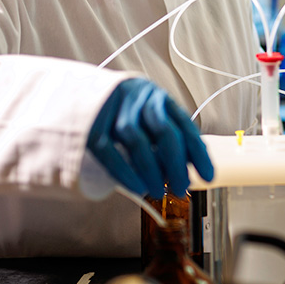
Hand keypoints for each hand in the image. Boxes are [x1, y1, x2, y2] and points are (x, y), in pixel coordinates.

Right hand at [86, 78, 213, 198]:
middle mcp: (139, 98)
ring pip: (138, 142)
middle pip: (165, 133)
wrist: (75, 92)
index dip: (199, 153)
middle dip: (176, 165)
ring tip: (158, 191)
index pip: (184, 125)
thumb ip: (165, 136)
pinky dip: (126, 172)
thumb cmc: (120, 111)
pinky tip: (137, 187)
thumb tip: (188, 167)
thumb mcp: (146, 114)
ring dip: (152, 171)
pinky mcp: (90, 124)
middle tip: (181, 188)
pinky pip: (110, 152)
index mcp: (158, 96)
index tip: (208, 176)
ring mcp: (113, 108)